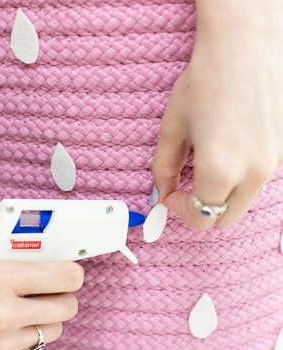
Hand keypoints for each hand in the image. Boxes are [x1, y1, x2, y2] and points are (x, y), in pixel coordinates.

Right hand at [0, 260, 83, 349]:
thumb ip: (8, 252)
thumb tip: (45, 244)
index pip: (67, 277)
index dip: (70, 272)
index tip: (67, 271)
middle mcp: (2, 315)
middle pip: (68, 306)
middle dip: (60, 296)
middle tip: (46, 290)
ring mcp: (1, 345)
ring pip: (54, 329)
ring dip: (44, 319)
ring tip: (19, 310)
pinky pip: (33, 348)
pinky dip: (25, 338)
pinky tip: (3, 329)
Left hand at [152, 0, 282, 229]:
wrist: (244, 44)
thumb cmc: (208, 78)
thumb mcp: (173, 127)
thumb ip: (164, 169)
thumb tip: (162, 192)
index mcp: (221, 171)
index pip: (201, 220)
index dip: (181, 212)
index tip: (172, 196)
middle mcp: (253, 173)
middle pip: (225, 219)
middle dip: (203, 209)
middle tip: (189, 188)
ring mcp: (273, 162)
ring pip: (243, 200)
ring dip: (223, 193)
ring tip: (210, 161)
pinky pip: (257, 179)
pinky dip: (241, 176)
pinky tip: (231, 148)